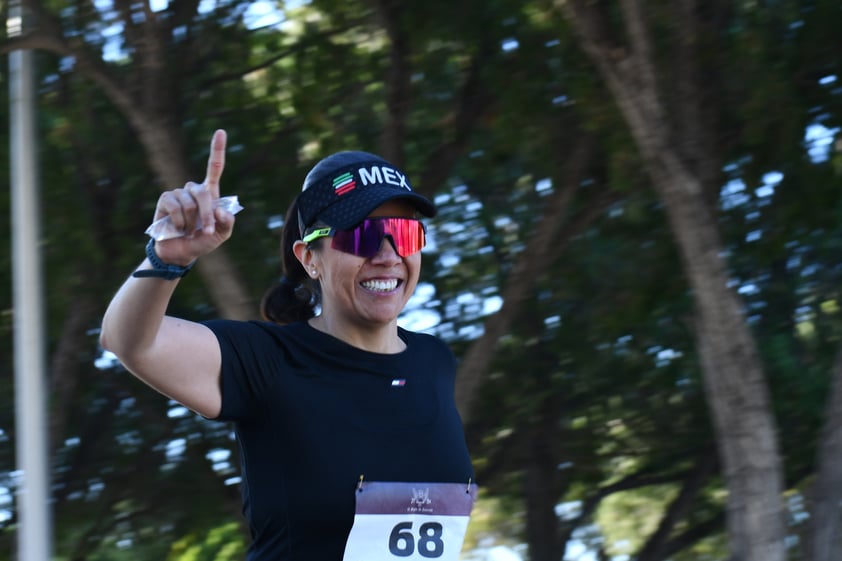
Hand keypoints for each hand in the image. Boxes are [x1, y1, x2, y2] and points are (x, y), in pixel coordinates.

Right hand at [151, 130, 234, 264]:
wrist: (181, 253)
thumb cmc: (203, 241)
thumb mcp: (221, 235)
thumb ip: (227, 223)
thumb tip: (220, 210)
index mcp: (210, 194)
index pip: (214, 168)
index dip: (217, 150)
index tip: (220, 132)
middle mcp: (193, 190)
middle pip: (203, 192)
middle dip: (206, 214)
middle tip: (207, 231)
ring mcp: (178, 194)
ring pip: (189, 202)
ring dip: (191, 221)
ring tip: (188, 231)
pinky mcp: (165, 200)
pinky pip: (174, 206)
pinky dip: (179, 221)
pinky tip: (177, 228)